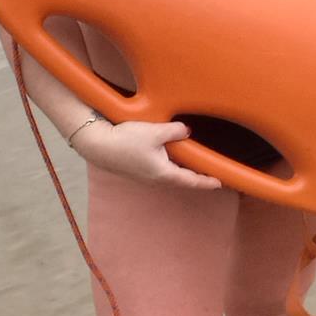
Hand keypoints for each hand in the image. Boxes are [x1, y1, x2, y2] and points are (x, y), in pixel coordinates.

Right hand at [73, 117, 223, 190]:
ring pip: (170, 175)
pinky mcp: (137, 169)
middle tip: (211, 175)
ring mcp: (145, 176)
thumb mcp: (156, 132)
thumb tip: (187, 132)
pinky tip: (173, 158)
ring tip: (196, 167)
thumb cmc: (125, 140)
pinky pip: (160, 169)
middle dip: (196, 178)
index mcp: (163, 173)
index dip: (206, 182)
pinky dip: (172, 166)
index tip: (219, 183)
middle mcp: (155, 178)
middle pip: (181, 179)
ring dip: (183, 172)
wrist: (96, 144)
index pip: (191, 180)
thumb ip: (176, 131)